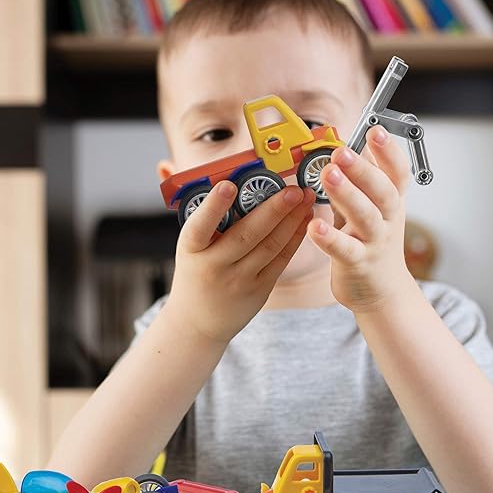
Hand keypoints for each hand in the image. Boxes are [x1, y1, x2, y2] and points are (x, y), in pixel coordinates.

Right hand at [166, 181, 314, 343]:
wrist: (197, 321)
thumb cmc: (195, 270)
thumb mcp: (187, 246)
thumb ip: (200, 214)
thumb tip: (191, 171)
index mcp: (190, 250)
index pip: (199, 226)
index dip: (214, 206)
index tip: (228, 185)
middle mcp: (214, 266)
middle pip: (246, 235)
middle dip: (273, 210)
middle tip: (293, 188)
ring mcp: (238, 280)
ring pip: (269, 246)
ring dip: (291, 220)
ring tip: (305, 197)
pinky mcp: (259, 290)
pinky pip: (280, 260)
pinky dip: (294, 237)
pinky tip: (304, 218)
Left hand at [307, 125, 413, 313]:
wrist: (382, 291)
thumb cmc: (372, 241)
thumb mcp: (374, 208)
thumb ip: (362, 181)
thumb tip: (349, 145)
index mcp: (392, 202)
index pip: (397, 173)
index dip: (389, 152)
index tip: (375, 130)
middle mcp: (388, 220)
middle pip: (382, 191)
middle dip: (362, 170)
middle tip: (341, 152)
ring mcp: (375, 242)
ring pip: (365, 217)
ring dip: (347, 194)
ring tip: (328, 175)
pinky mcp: (358, 264)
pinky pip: (344, 250)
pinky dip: (329, 237)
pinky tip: (313, 226)